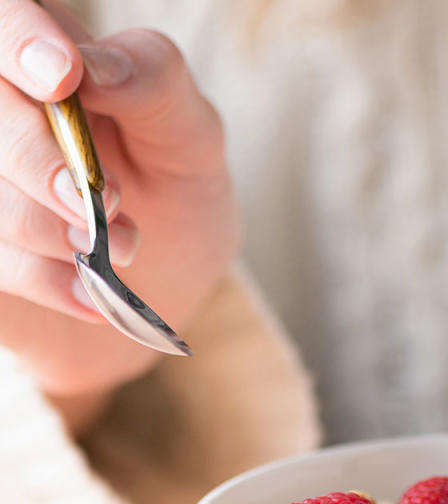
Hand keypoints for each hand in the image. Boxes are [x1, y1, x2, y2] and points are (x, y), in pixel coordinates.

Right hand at [0, 1, 239, 415]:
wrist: (160, 291)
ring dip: (53, 230)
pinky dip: (45, 279)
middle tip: (110, 202)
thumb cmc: (174, 199)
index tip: (62, 79)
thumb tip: (92, 67)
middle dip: (42, 160)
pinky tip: (88, 293)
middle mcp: (2, 107)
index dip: (19, 39)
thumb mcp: (190, 140)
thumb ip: (155, 85)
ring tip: (121, 247)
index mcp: (42, 53)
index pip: (6, 17)